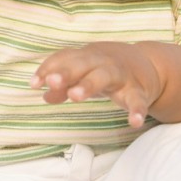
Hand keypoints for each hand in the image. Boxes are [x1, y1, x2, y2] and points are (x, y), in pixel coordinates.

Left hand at [31, 42, 161, 127]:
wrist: (146, 63)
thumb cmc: (104, 69)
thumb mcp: (84, 74)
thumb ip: (64, 85)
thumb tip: (44, 95)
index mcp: (86, 57)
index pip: (64, 59)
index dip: (48, 69)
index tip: (33, 84)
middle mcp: (102, 62)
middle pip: (82, 64)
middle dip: (67, 72)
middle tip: (52, 82)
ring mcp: (121, 75)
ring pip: (105, 76)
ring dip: (89, 84)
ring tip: (75, 96)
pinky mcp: (138, 91)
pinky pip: (137, 100)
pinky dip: (137, 111)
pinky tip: (134, 122)